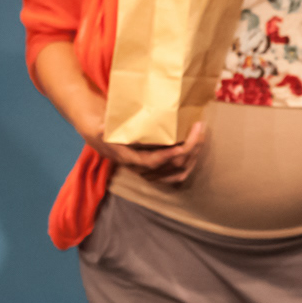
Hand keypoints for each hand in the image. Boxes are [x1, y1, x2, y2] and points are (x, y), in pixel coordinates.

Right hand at [85, 120, 207, 186]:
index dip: (169, 155)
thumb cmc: (105, 129)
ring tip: (200, 136)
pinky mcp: (156, 172)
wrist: (100, 137)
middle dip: (189, 148)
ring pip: (178, 172)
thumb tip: (102, 127)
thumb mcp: (102, 128)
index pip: (152, 161)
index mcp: (129, 158)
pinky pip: (177, 175)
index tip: (182, 145)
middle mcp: (140, 169)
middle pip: (171, 166)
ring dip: (193, 155)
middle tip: (199, 128)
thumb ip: (105, 128)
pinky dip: (189, 164)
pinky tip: (196, 150)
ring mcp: (149, 172)